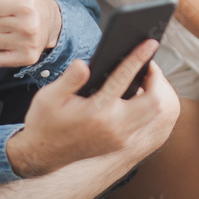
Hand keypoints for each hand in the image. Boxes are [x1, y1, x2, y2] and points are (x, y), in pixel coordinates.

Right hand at [5, 39, 180, 177]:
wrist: (42, 155)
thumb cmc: (45, 121)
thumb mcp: (49, 97)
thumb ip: (69, 80)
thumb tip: (84, 64)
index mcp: (97, 111)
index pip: (124, 78)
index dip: (139, 57)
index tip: (150, 43)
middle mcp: (114, 127)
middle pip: (154, 101)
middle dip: (157, 79)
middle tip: (149, 63)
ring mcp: (120, 138)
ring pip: (153, 113)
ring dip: (155, 93)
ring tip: (146, 76)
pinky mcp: (121, 143)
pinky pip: (144, 122)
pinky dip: (147, 106)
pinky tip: (139, 93)